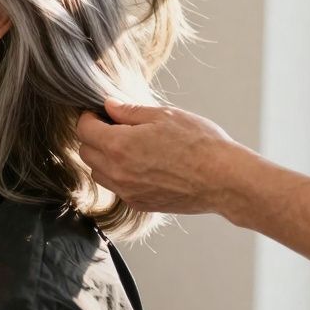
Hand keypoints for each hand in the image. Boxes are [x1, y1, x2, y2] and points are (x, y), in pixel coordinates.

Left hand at [75, 98, 246, 214]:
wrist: (225, 180)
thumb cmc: (199, 144)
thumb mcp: (164, 115)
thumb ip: (129, 111)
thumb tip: (108, 105)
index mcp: (119, 145)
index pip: (84, 130)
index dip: (89, 117)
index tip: (100, 113)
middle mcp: (117, 172)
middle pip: (86, 152)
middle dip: (94, 137)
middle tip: (114, 127)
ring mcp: (127, 191)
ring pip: (98, 173)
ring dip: (104, 158)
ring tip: (128, 146)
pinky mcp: (139, 203)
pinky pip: (116, 188)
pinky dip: (119, 176)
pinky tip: (141, 165)